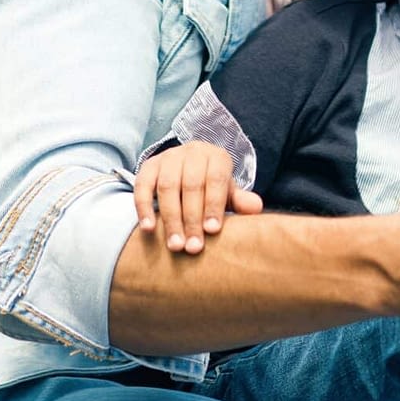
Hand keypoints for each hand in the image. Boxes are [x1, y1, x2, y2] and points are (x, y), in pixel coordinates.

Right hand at [133, 141, 262, 254]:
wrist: (188, 169)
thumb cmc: (211, 188)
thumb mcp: (227, 193)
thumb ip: (239, 201)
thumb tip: (256, 207)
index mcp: (217, 157)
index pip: (215, 179)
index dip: (213, 205)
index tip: (212, 231)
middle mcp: (193, 153)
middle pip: (191, 185)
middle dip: (192, 219)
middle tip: (193, 247)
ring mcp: (168, 158)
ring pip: (167, 187)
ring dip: (170, 218)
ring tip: (175, 245)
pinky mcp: (148, 167)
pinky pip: (143, 186)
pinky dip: (144, 207)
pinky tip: (149, 229)